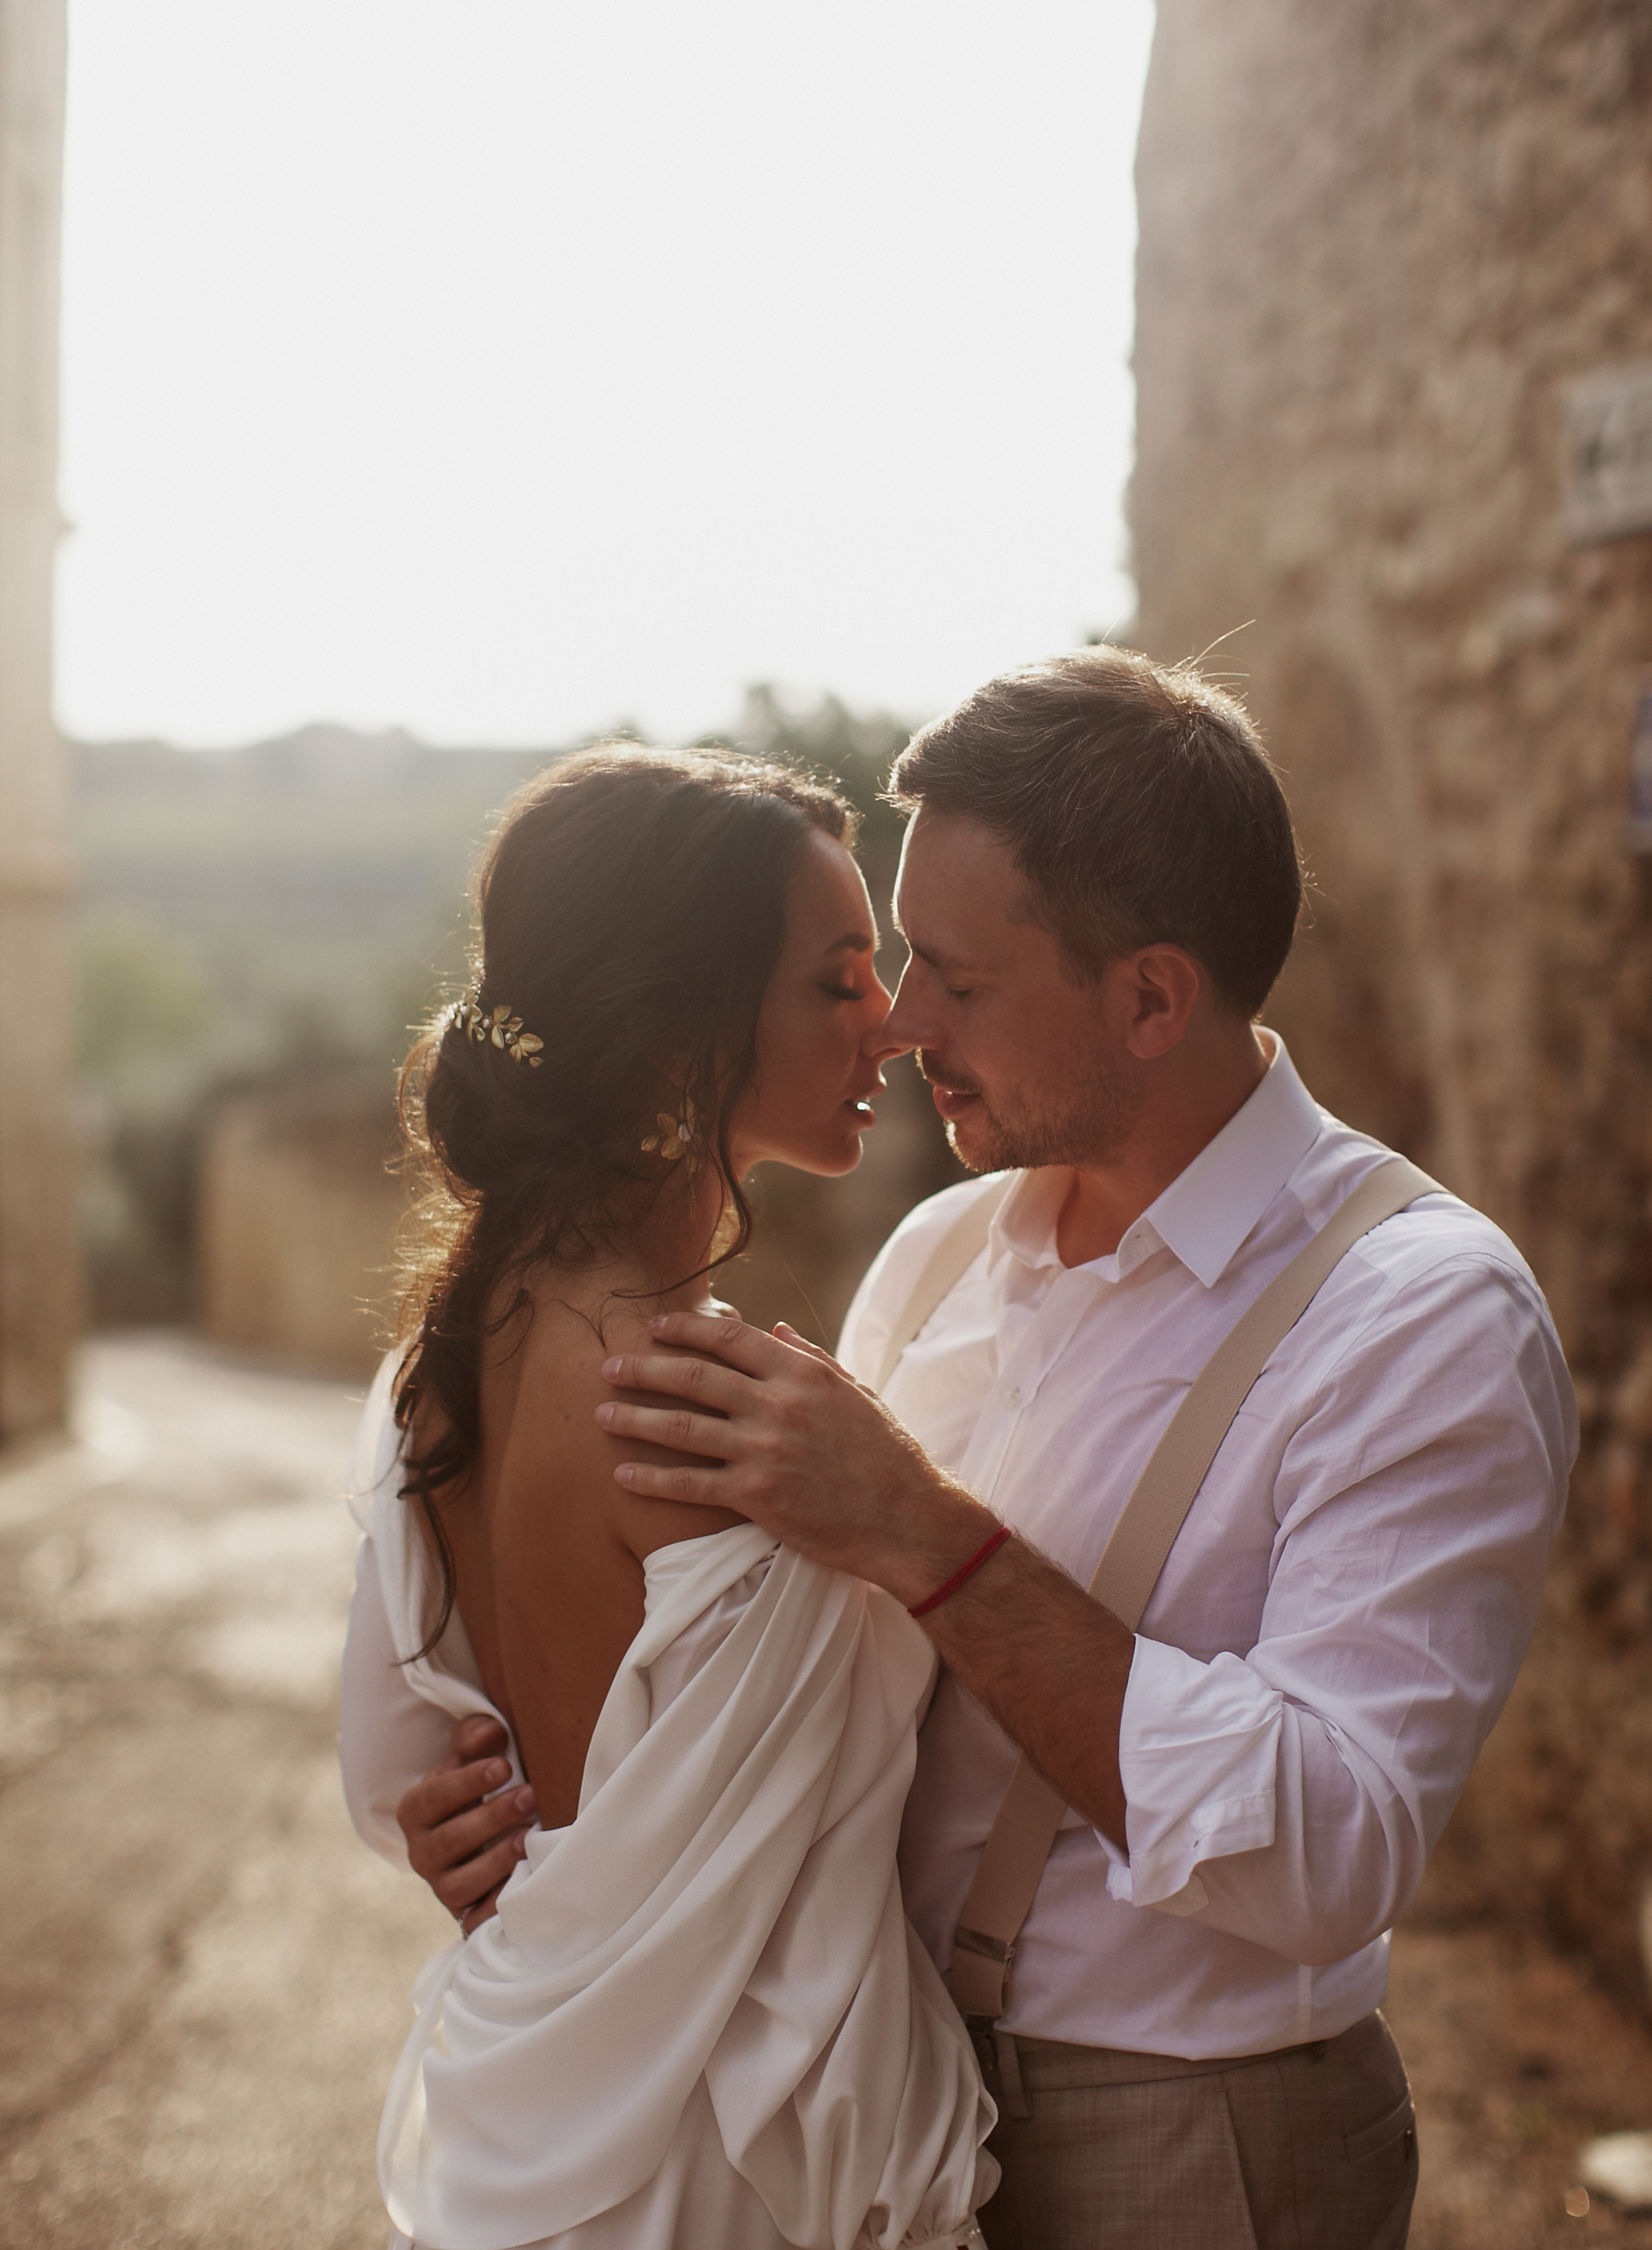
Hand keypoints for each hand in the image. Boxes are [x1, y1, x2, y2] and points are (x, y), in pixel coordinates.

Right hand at [396, 1713, 537, 1934]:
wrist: (477, 1841)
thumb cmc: (475, 1791)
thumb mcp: (469, 1761)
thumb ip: (475, 1740)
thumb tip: (492, 1731)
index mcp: (416, 1812)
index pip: (433, 1797)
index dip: (466, 1783)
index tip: (503, 1766)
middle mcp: (422, 1853)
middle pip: (449, 1841)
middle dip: (491, 1818)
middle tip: (529, 1796)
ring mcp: (442, 1887)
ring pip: (460, 1884)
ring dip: (495, 1862)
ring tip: (528, 1838)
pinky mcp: (465, 1915)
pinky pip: (477, 1919)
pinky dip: (499, 1906)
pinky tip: (525, 1882)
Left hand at [594, 1313, 995, 1606]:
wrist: (908, 1519)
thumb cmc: (886, 1454)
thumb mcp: (855, 1392)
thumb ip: (811, 1356)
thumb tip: (774, 1327)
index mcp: (802, 1373)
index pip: (730, 1338)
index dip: (685, 1329)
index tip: (654, 1325)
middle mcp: (778, 1405)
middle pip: (694, 1378)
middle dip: (644, 1369)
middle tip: (608, 1365)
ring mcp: (765, 1451)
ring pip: (683, 1428)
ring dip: (635, 1418)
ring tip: (600, 1413)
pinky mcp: (757, 1497)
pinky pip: (691, 1485)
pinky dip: (652, 1478)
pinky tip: (623, 1474)